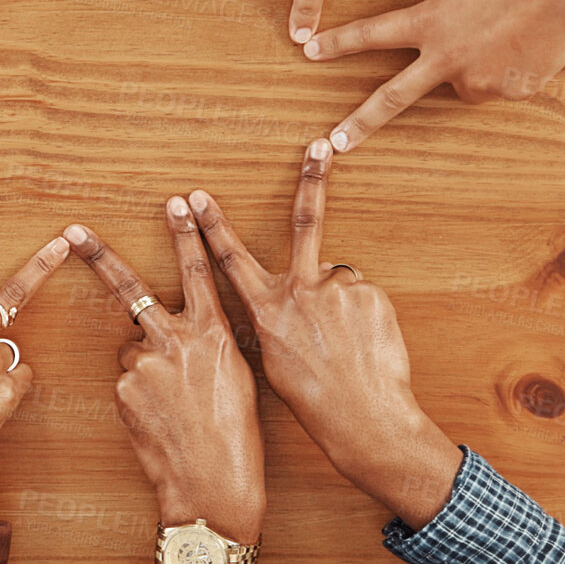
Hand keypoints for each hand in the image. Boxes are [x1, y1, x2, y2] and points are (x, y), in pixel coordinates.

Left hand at [64, 209, 264, 563]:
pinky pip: (126, 381)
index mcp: (216, 335)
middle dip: (100, 257)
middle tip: (74, 231)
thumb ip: (205, 346)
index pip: (199, 273)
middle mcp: (177, 343)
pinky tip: (158, 419)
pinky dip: (137, 392)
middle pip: (133, 290)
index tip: (180, 202)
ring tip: (172, 403)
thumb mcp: (237, 379)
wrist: (212, 490)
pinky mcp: (122, 392)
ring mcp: (144, 367)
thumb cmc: (236, 439)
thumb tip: (178, 334)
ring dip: (143, 363)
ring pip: (132, 349)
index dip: (189, 235)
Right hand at [190, 140, 460, 528]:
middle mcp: (299, 292)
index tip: (194, 198)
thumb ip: (277, 319)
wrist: (362, 418)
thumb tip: (292, 298)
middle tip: (319, 145)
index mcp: (266, 311)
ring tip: (347, 347)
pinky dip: (362, 319)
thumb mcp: (274, 363)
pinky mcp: (370, 295)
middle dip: (311, 180)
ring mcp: (337, 290)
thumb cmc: (312, 401)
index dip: (212, 227)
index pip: (232, 259)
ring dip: (341, 310)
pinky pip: (363, 300)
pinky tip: (364, 348)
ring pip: (336, 284)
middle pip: (304, 224)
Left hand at [302, 0, 564, 152]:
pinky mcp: (511, 92)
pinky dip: (512, 70)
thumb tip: (446, 53)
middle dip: (361, 122)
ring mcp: (479, 80)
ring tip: (510, 33)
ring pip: (467, 83)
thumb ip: (443, 21)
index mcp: (431, 22)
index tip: (308, 50)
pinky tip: (530, 45)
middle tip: (335, 144)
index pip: (373, 34)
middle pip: (394, 97)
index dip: (339, 43)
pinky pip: (503, 86)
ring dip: (480, 66)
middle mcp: (447, 57)